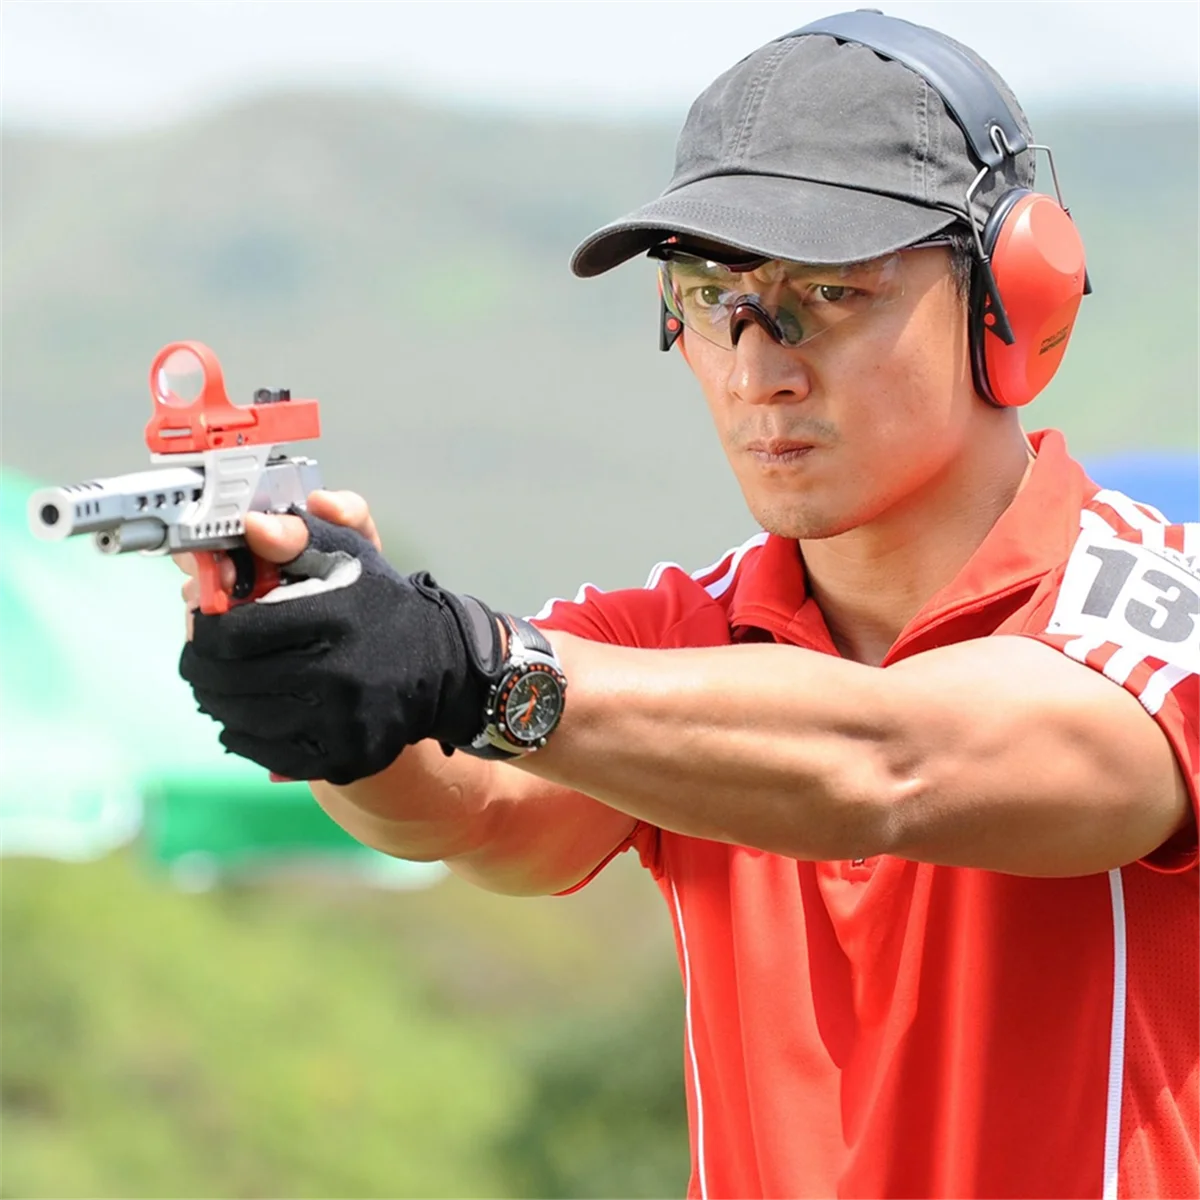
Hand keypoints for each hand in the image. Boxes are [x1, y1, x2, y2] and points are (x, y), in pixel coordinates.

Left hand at [177, 500, 504, 783]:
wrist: (441, 668)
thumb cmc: (379, 606)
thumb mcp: (345, 554)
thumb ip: (295, 534)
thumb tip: (250, 526)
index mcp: (335, 618)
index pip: (232, 635)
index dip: (204, 630)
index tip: (204, 622)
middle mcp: (340, 675)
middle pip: (227, 681)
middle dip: (201, 667)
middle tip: (201, 657)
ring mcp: (343, 724)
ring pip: (240, 720)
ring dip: (219, 701)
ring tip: (223, 684)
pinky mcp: (345, 759)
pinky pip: (266, 755)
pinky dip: (246, 736)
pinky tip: (251, 715)